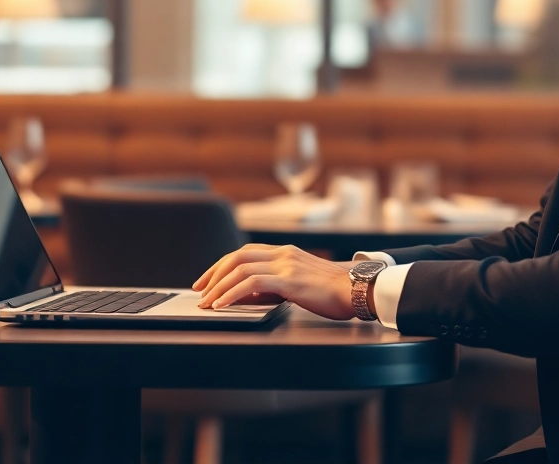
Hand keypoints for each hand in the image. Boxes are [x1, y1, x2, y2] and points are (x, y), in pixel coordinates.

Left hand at [192, 244, 356, 319]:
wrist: (358, 290)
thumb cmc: (333, 291)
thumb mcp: (300, 282)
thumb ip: (277, 283)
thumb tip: (251, 295)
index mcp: (285, 252)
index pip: (244, 252)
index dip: (222, 265)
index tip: (208, 280)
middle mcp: (283, 254)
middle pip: (236, 257)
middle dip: (213, 274)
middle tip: (200, 291)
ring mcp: (286, 265)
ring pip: (240, 269)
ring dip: (219, 287)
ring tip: (208, 302)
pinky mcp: (290, 280)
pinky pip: (252, 284)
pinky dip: (232, 293)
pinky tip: (223, 305)